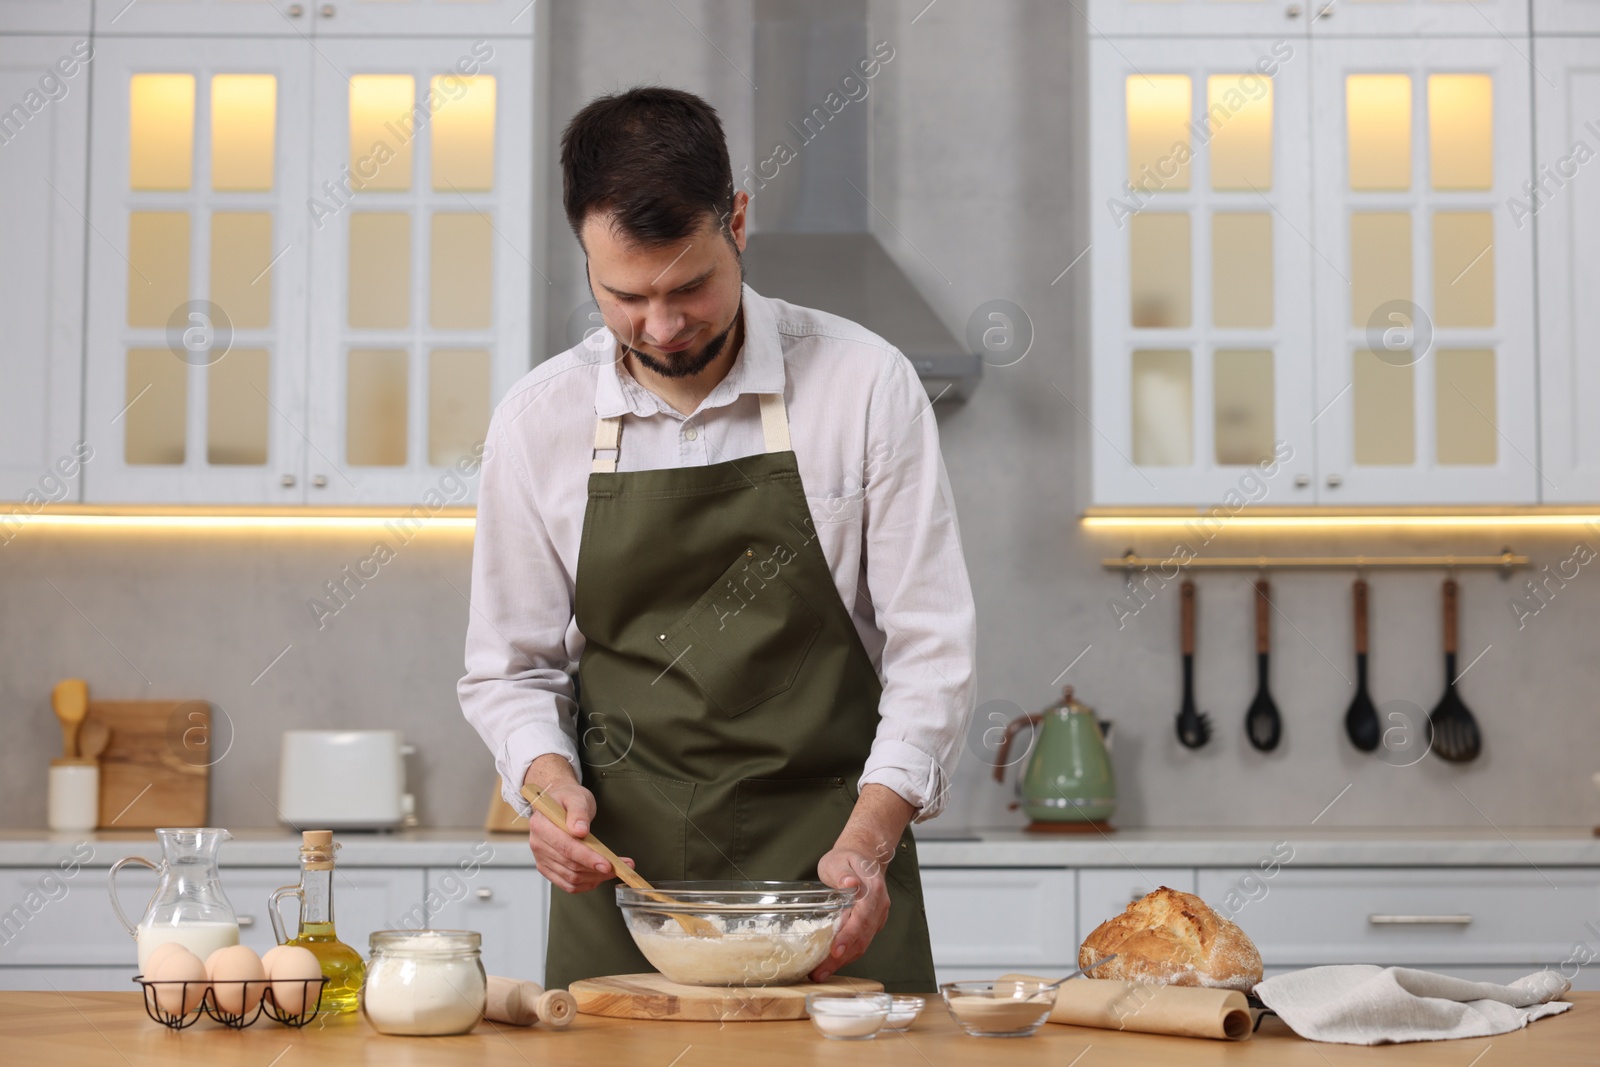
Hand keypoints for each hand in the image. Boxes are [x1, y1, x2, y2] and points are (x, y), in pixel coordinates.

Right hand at [523, 756, 633, 893]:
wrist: (558, 803)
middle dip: (597, 869)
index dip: (587, 857)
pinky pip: (567, 884)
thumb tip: (580, 830)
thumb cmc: (568, 799)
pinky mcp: (548, 868)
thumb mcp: (577, 797)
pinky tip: (599, 876)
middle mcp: (538, 844)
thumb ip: (579, 812)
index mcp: (541, 825)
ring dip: (595, 878)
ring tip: (613, 870)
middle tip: (619, 867)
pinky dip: (586, 884)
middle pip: (570, 865)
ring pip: (570, 878)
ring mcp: (541, 858)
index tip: (607, 863)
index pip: (566, 847)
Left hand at [810, 844, 891, 981]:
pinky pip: (862, 942)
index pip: (862, 917)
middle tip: (819, 972)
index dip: (849, 936)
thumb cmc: (848, 859)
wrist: (864, 856)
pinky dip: (848, 955)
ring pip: (863, 944)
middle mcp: (879, 906)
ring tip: (821, 973)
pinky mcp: (873, 923)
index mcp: (872, 890)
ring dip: (843, 961)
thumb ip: (842, 871)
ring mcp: (878, 916)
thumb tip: (849, 882)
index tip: (836, 951)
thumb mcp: (839, 860)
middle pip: (862, 937)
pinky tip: (832, 963)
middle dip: (841, 958)